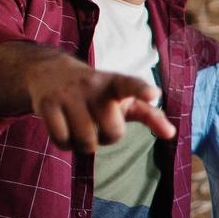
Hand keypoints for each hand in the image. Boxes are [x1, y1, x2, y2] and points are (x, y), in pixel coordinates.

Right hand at [23, 54, 174, 152]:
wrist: (50, 72)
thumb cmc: (97, 93)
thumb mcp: (123, 98)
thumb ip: (149, 115)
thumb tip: (172, 134)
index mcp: (116, 83)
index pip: (131, 85)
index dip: (142, 91)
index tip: (152, 95)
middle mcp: (93, 85)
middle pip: (113, 132)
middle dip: (107, 137)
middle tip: (98, 124)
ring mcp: (68, 94)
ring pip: (86, 142)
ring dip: (85, 145)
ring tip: (82, 129)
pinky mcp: (46, 104)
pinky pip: (61, 140)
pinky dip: (64, 144)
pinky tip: (65, 130)